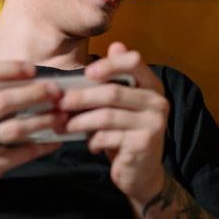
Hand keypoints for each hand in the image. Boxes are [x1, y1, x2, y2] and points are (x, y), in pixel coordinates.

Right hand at [0, 62, 65, 207]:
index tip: (32, 68)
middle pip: (5, 100)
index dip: (9, 68)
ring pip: (16, 128)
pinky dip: (43, 146)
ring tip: (62, 115)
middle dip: (35, 93)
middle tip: (57, 91)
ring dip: (44, 120)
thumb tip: (27, 85)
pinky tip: (56, 141)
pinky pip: (22, 154)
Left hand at [61, 42, 169, 203]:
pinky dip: (93, 140)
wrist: (142, 173)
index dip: (109, 64)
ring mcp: (154, 122)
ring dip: (80, 121)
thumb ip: (117, 78)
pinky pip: (109, 136)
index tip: (86, 73)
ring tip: (64, 125)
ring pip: (107, 116)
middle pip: (113, 92)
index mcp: (152, 85)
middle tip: (60, 103)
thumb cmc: (127, 133)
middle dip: (82, 97)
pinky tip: (90, 144)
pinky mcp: (145, 143)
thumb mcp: (122, 104)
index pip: (134, 62)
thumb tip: (116, 46)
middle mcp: (158, 101)